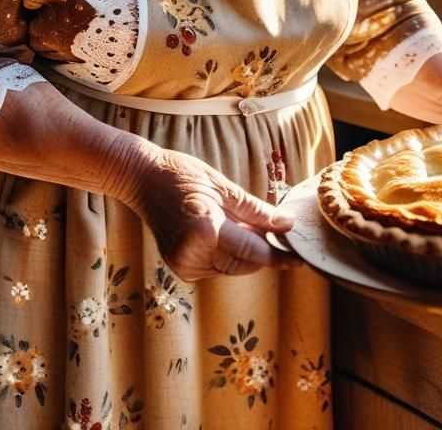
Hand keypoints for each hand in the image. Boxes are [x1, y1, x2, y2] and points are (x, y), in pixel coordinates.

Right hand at [129, 147, 297, 281]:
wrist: (141, 178)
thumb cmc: (182, 174)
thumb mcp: (223, 186)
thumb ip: (256, 211)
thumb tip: (286, 225)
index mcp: (206, 230)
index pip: (252, 251)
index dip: (279, 255)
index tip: (300, 258)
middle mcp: (193, 254)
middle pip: (244, 264)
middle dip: (265, 252)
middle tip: (281, 236)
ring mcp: (184, 264)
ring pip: (232, 268)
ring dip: (247, 253)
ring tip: (251, 227)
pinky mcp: (180, 267)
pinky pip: (217, 266)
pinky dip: (229, 254)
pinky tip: (230, 233)